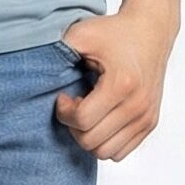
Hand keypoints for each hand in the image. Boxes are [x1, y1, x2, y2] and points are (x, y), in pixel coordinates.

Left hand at [53, 5, 178, 160]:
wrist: (150, 31)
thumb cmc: (115, 33)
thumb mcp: (82, 33)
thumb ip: (58, 50)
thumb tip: (35, 70)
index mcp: (121, 84)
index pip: (82, 121)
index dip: (64, 112)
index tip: (63, 97)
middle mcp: (137, 105)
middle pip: (92, 142)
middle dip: (74, 126)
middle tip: (74, 105)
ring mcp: (146, 117)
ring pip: (106, 153)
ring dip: (89, 137)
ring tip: (87, 113)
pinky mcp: (150, 123)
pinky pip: (120, 152)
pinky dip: (105, 141)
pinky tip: (101, 118)